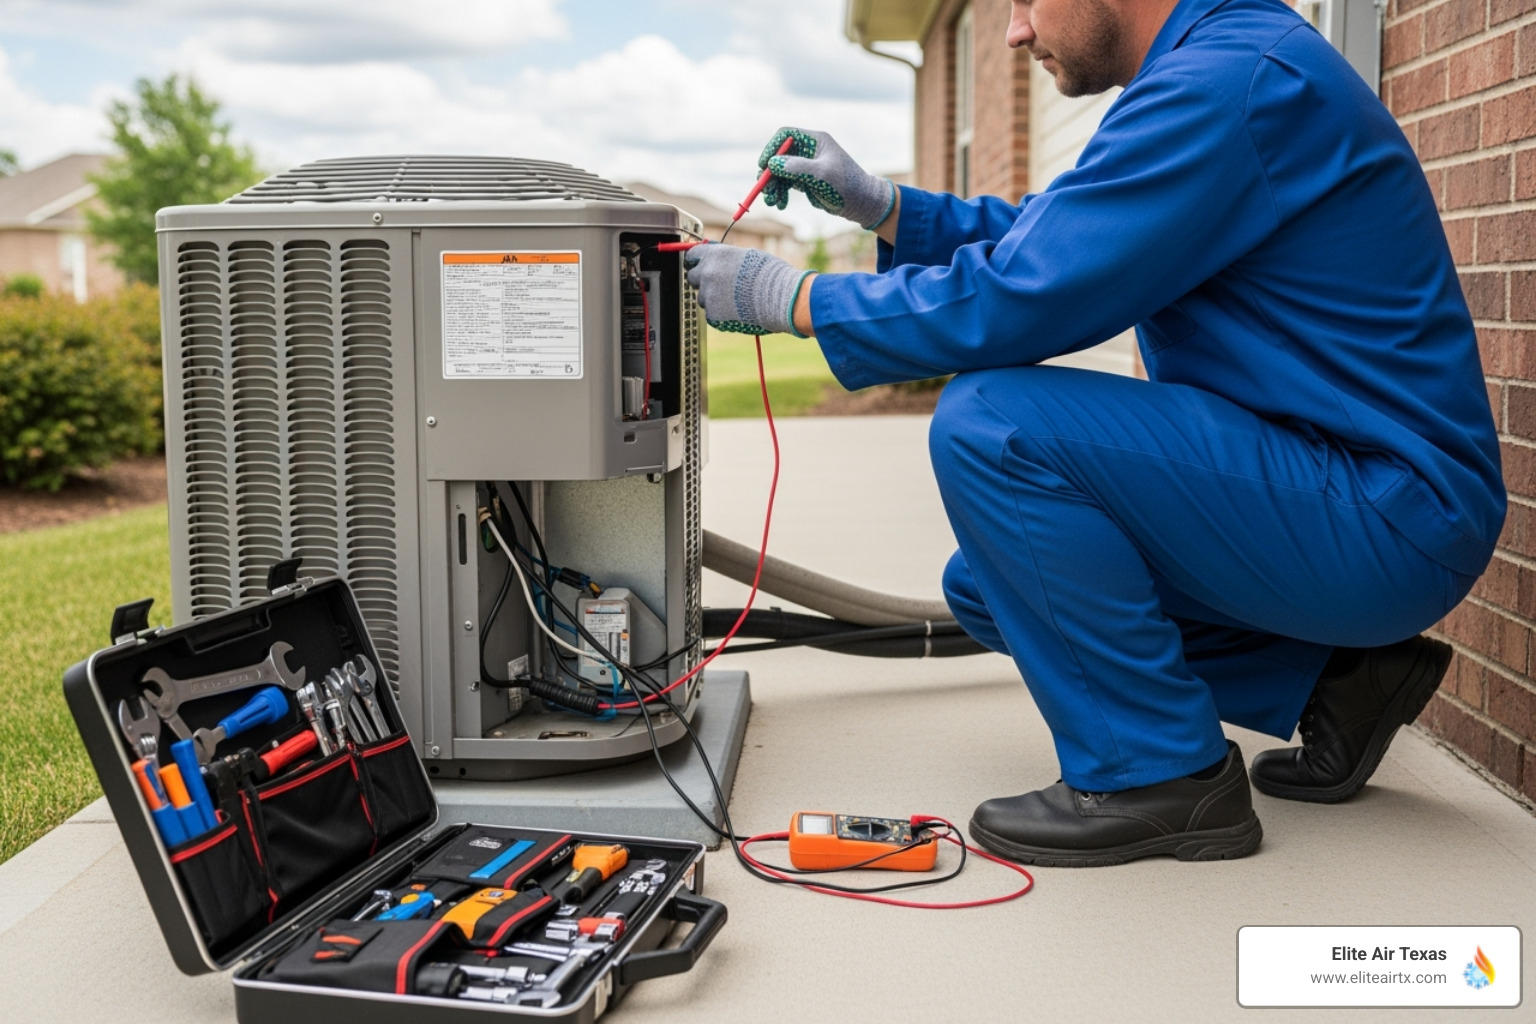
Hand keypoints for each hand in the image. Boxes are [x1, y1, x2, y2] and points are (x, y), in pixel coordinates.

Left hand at [684, 243, 811, 335]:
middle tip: (719, 285)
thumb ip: (726, 257)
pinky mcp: (713, 315)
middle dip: (703, 280)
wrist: (780, 298)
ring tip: (735, 299)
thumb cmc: (770, 275)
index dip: (696, 261)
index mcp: (715, 255)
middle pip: (693, 278)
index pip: (692, 256)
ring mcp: (708, 295)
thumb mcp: (747, 255)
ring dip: (713, 298)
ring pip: (703, 297)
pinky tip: (737, 310)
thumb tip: (718, 257)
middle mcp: (707, 274)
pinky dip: (721, 313)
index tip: (699, 265)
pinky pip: (712, 314)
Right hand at [759, 127, 896, 230]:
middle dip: (770, 173)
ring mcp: (807, 166)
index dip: (772, 148)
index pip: (785, 136)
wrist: (863, 203)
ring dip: (773, 186)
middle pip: (780, 155)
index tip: (764, 165)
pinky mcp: (806, 180)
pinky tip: (781, 204)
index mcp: (815, 141)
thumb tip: (772, 163)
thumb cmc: (847, 185)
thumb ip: (797, 168)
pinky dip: (781, 193)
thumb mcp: (822, 176)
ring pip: (781, 171)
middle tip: (764, 190)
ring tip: (773, 202)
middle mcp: (810, 150)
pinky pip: (786, 183)